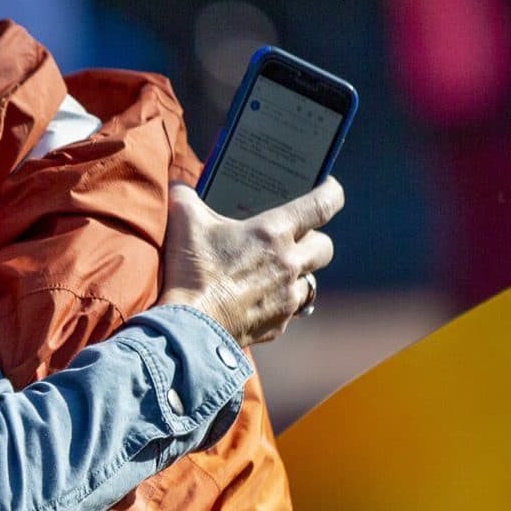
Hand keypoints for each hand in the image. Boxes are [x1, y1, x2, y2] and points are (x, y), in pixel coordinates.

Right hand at [159, 178, 342, 345]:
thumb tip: (179, 184)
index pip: (323, 204)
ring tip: (274, 272)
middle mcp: (289, 264)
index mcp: (273, 232)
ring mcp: (287, 297)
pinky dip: (278, 303)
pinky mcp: (279, 324)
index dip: (331, 193)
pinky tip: (257, 300)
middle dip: (315, 240)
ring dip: (298, 274)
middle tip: (295, 238)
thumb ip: (185, 195)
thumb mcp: (183, 221)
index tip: (329, 187)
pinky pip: (289, 310)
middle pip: (324, 246)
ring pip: (311, 281)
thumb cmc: (191, 270)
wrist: (189, 326)